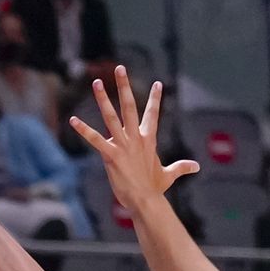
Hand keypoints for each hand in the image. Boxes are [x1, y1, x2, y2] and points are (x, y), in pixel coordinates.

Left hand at [69, 66, 198, 213]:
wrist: (146, 202)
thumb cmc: (154, 190)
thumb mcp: (168, 176)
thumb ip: (181, 167)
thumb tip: (196, 166)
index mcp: (148, 140)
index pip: (153, 115)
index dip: (155, 99)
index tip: (158, 83)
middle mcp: (136, 138)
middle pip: (130, 106)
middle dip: (125, 86)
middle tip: (120, 68)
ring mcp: (123, 146)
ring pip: (111, 117)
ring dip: (103, 99)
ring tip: (96, 82)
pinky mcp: (112, 156)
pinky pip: (95, 140)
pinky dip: (84, 130)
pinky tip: (73, 120)